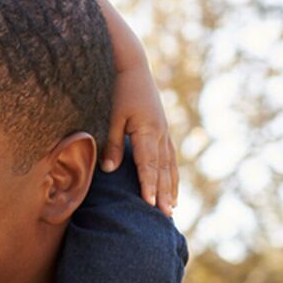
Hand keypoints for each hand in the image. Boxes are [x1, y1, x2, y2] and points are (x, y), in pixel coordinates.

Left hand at [102, 63, 177, 215]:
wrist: (132, 66)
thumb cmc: (118, 90)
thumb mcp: (111, 116)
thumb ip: (112, 143)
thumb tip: (110, 169)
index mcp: (148, 131)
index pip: (148, 165)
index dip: (149, 185)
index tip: (150, 204)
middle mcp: (160, 133)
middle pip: (163, 169)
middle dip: (164, 193)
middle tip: (166, 215)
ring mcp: (164, 131)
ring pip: (169, 164)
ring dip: (170, 186)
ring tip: (172, 207)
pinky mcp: (162, 128)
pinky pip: (169, 156)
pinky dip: (170, 172)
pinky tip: (170, 183)